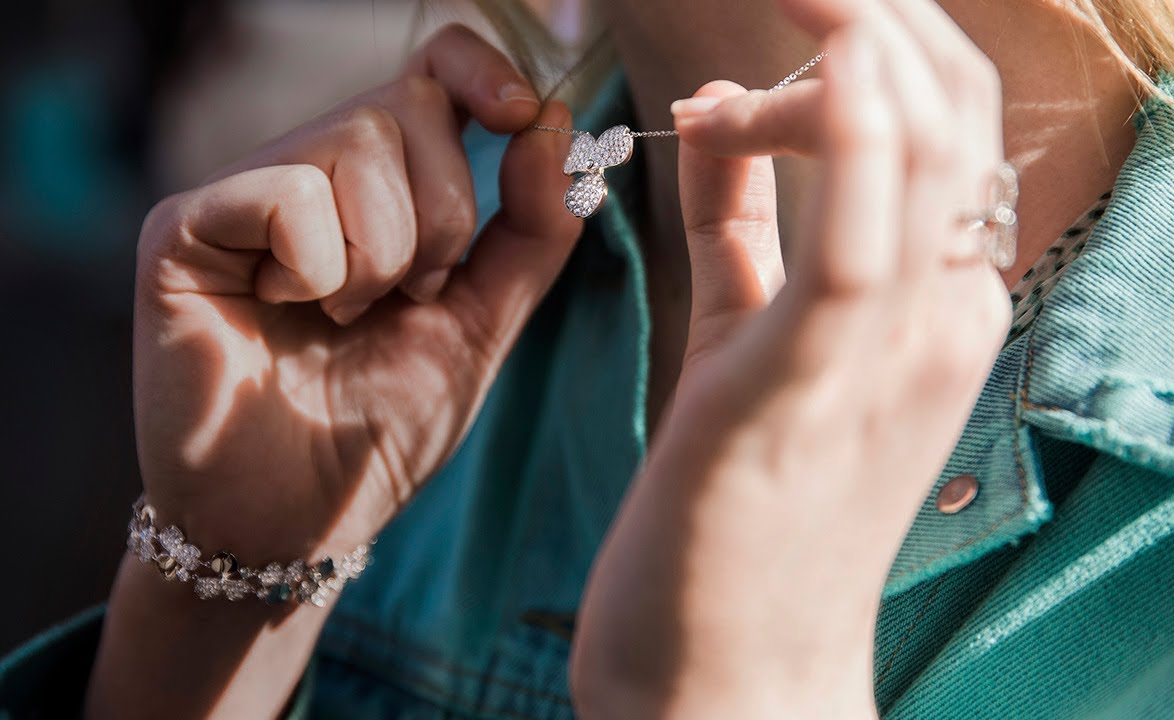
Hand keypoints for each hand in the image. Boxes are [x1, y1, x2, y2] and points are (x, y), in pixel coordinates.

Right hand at [133, 25, 580, 558]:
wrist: (297, 519)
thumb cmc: (379, 427)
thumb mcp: (480, 325)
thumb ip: (529, 232)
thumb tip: (555, 122)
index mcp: (381, 188)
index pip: (433, 70)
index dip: (484, 71)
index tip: (525, 116)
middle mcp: (308, 172)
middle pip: (409, 106)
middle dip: (441, 220)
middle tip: (404, 297)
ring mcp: (242, 194)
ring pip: (356, 143)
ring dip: (382, 256)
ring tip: (339, 317)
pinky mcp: (181, 228)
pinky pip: (287, 193)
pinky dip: (315, 267)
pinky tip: (281, 311)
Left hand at [571, 0, 1010, 715]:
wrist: (726, 674)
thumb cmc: (735, 506)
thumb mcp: (743, 328)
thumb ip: (740, 214)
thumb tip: (724, 102)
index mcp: (931, 304)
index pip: (945, 127)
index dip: (880, 41)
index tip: (784, 21)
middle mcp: (939, 317)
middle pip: (955, 111)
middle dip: (882, 12)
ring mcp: (890, 353)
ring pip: (927, 151)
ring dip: (867, 42)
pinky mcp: (811, 388)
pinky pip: (859, 244)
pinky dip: (850, 141)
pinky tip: (814, 67)